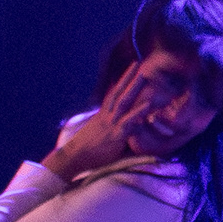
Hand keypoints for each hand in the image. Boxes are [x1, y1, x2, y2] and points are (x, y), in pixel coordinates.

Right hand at [41, 74, 162, 181]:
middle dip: (128, 78)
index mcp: (103, 115)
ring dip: (133, 88)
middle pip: (118, 92)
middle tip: (137, 63)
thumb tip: (123, 128)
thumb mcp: (99, 135)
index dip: (121, 83)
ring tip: (144, 76)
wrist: (74, 158)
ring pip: (123, 102)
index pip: (113, 94)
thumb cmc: (88, 150)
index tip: (129, 71)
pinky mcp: (115, 135)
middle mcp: (107, 116)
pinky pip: (128, 121)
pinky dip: (138, 112)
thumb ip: (112, 128)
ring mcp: (111, 124)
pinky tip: (148, 105)